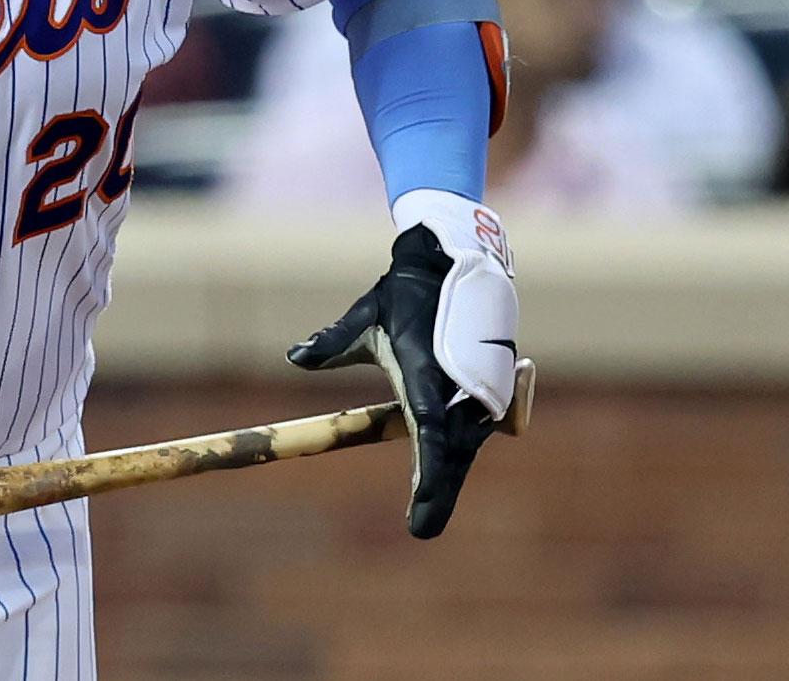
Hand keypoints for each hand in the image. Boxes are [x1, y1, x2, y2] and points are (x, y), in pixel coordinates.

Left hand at [287, 191, 517, 538]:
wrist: (454, 259)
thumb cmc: (405, 295)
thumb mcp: (367, 318)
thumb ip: (333, 342)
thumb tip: (294, 357)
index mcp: (424, 370)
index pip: (428, 429)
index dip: (428, 468)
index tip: (420, 499)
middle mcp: (459, 383)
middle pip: (453, 449)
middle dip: (441, 490)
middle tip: (422, 529)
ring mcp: (482, 385)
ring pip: (466, 441)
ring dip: (450, 474)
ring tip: (427, 515)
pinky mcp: (494, 385)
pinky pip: (476, 426)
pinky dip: (460, 450)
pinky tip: (443, 480)